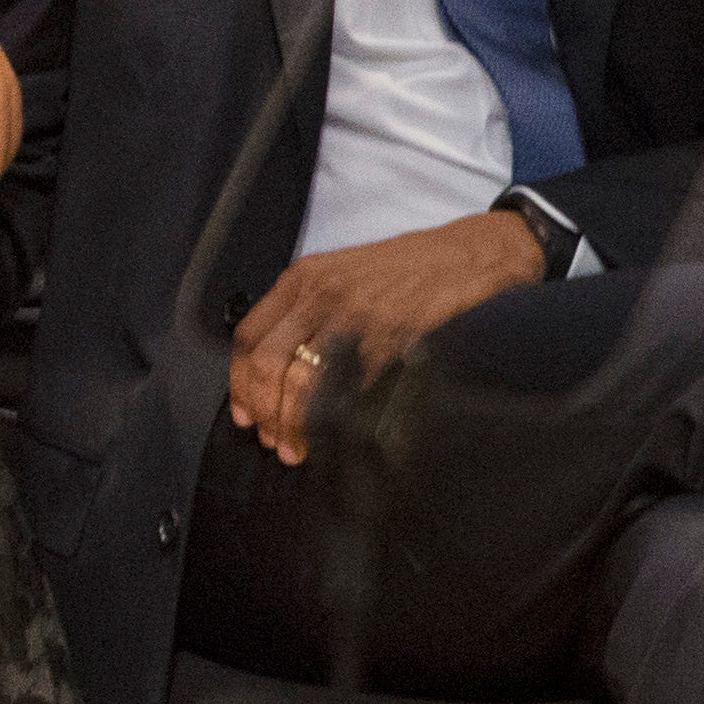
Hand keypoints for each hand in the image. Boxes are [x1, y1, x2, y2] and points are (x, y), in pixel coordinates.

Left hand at [226, 211, 538, 462]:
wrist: (464, 255)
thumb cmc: (403, 269)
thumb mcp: (339, 274)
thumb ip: (304, 311)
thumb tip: (277, 368)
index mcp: (302, 278)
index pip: (248, 336)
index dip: (240, 382)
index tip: (244, 411)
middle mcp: (321, 295)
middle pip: (267, 363)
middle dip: (262, 410)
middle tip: (268, 438)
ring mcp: (355, 316)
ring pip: (303, 380)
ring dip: (293, 422)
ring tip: (294, 448)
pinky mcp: (390, 338)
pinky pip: (354, 387)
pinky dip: (340, 417)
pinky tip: (338, 435)